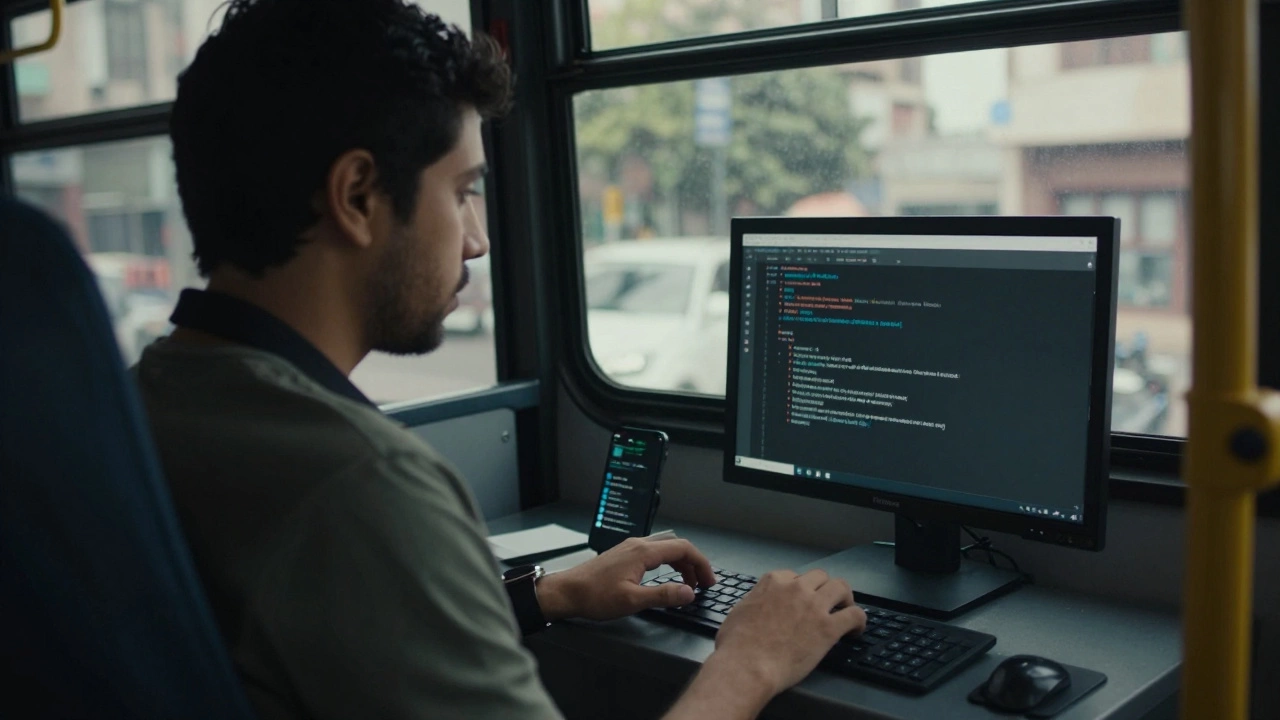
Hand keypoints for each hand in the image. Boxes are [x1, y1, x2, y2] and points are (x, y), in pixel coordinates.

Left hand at [536, 537, 716, 621]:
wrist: (567, 592)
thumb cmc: (595, 596)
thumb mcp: (632, 600)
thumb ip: (663, 595)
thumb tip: (689, 592)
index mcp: (643, 552)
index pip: (683, 549)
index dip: (701, 564)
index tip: (709, 581)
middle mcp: (638, 544)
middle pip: (676, 546)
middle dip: (693, 563)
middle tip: (702, 584)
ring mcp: (629, 548)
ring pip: (664, 549)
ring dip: (680, 564)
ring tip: (687, 585)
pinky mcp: (623, 555)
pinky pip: (653, 553)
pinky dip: (667, 564)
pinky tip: (666, 578)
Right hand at [711, 569, 866, 696]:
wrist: (747, 666)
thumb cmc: (736, 645)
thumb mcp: (738, 611)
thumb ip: (754, 602)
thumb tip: (756, 607)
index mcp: (773, 582)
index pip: (793, 576)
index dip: (799, 589)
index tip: (800, 600)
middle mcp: (796, 589)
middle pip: (820, 577)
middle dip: (823, 588)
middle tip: (825, 603)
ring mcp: (814, 607)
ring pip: (841, 587)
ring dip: (845, 598)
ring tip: (845, 610)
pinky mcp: (828, 628)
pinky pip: (855, 615)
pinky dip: (859, 621)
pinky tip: (855, 630)